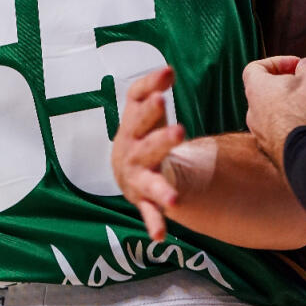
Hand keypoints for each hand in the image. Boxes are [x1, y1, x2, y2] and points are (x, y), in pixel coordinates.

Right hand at [111, 66, 183, 240]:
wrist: (126, 171)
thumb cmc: (141, 135)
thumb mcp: (144, 111)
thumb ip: (153, 88)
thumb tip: (168, 69)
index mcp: (132, 124)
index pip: (135, 102)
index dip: (149, 88)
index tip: (168, 76)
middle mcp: (130, 150)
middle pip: (144, 143)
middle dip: (160, 138)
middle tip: (179, 130)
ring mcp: (135, 177)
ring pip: (147, 181)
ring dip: (160, 188)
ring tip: (174, 198)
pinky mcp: (143, 200)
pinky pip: (148, 213)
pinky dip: (154, 223)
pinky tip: (159, 235)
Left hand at [243, 55, 305, 168]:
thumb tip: (305, 66)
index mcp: (256, 90)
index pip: (255, 68)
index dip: (277, 62)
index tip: (298, 65)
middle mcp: (252, 113)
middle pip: (266, 93)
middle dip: (288, 87)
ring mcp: (261, 136)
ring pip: (274, 116)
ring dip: (292, 109)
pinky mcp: (273, 153)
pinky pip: (282, 135)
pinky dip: (295, 129)